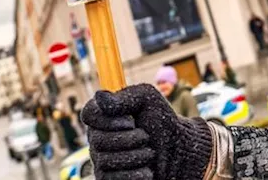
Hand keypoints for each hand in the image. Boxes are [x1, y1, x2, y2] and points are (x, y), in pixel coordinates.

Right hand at [81, 84, 211, 179]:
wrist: (178, 153)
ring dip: (135, 156)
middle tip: (146, 137)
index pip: (88, 114)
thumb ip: (125, 96)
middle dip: (129, 139)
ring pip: (104, 161)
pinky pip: (112, 179)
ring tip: (150, 153)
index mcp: (104, 116)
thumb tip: (99, 97)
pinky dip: (135, 174)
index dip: (107, 118)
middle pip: (96, 140)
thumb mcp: (148, 99)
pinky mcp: (109, 179)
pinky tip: (147, 170)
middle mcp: (98, 138)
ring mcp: (101, 161)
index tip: (130, 120)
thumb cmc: (163, 122)